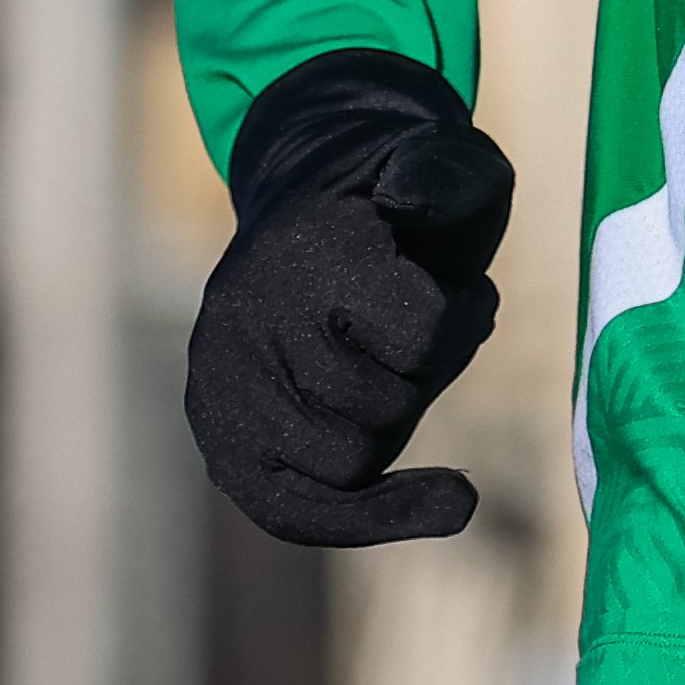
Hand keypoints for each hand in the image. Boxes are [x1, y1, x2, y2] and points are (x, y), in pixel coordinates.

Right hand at [183, 51, 513, 546]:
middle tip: (417, 330)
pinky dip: (375, 516)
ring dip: (389, 427)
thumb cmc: (403, 202)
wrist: (314, 215)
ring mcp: (221, 383)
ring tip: (382, 365)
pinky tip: (446, 505)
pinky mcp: (218, 436)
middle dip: (421, 377)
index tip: (467, 294)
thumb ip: (447, 179)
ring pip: (350, 463)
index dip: (465, 322)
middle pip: (385, 407)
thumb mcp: (449, 168)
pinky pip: (299, 515)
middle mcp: (245, 316)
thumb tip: (405, 207)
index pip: (421, 336)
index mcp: (302, 245)